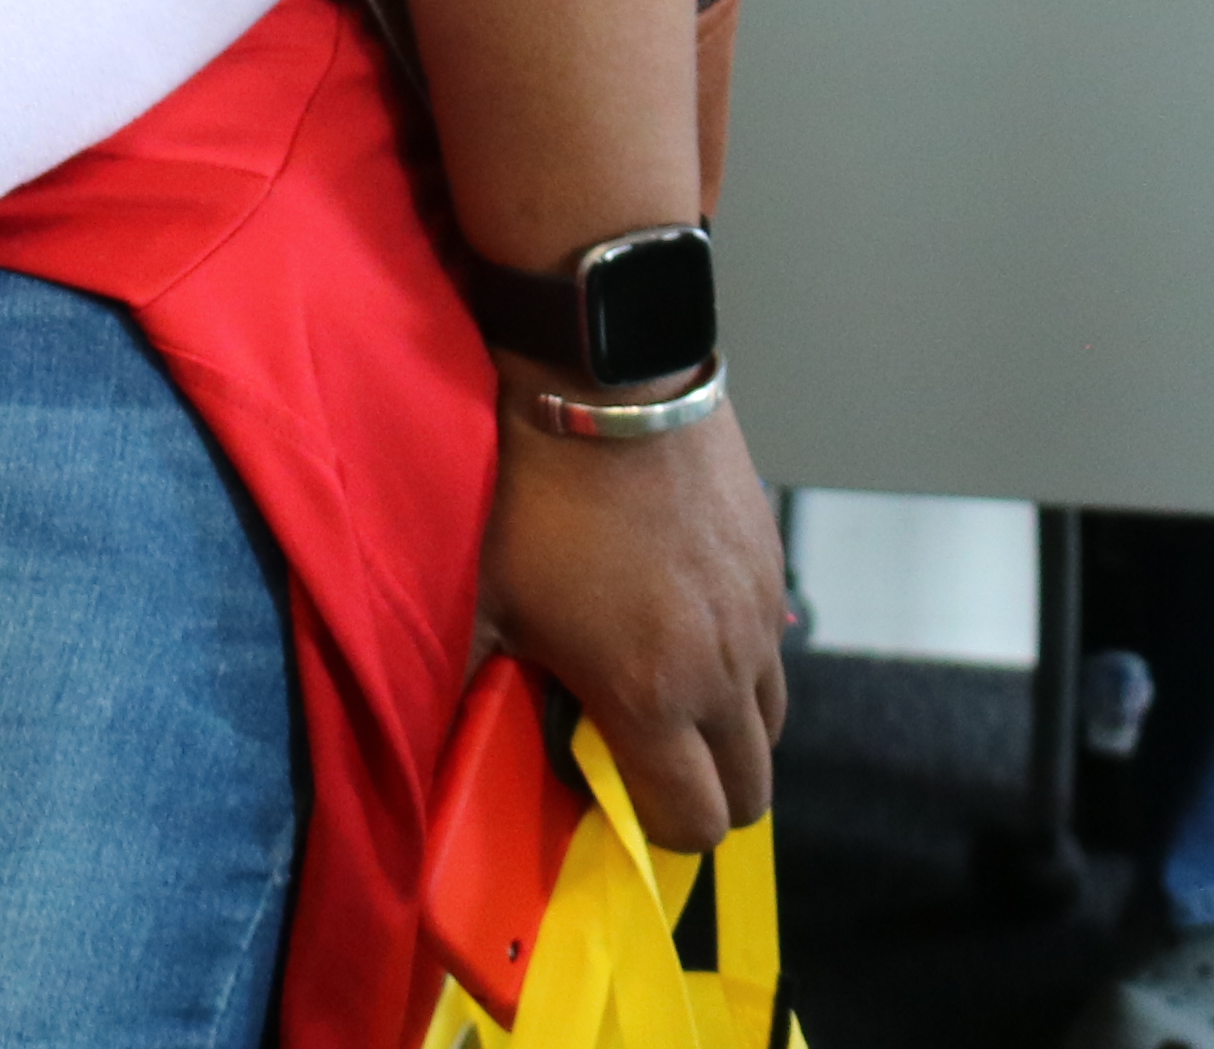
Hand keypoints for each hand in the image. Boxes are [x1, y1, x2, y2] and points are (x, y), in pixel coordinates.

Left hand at [480, 396, 787, 850]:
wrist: (606, 382)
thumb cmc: (532, 492)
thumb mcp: (483, 596)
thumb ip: (468, 684)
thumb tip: (440, 745)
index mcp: (651, 695)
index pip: (692, 825)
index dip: (651, 830)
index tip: (603, 793)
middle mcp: (724, 671)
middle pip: (750, 793)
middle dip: (698, 795)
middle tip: (634, 757)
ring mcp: (760, 621)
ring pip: (769, 725)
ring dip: (724, 733)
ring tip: (658, 691)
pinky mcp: (773, 571)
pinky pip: (773, 654)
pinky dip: (738, 667)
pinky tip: (677, 625)